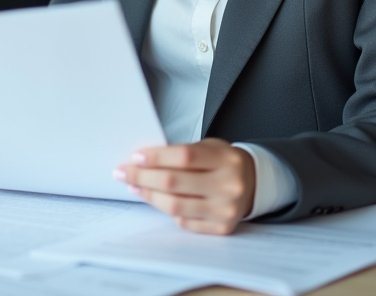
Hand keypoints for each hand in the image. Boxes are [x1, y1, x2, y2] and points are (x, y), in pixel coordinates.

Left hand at [114, 138, 254, 234]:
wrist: (253, 183)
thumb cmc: (223, 162)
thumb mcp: (209, 148)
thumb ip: (181, 154)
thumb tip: (142, 162)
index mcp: (226, 159)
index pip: (184, 156)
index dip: (156, 157)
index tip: (136, 157)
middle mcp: (229, 185)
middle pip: (175, 182)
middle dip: (143, 177)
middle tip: (123, 173)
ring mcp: (226, 209)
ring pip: (175, 205)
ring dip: (149, 196)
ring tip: (134, 187)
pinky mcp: (222, 228)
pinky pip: (185, 221)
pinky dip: (167, 211)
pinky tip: (156, 200)